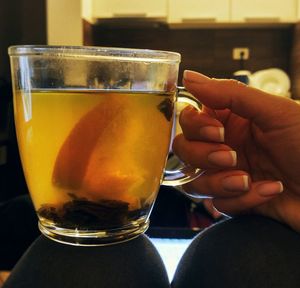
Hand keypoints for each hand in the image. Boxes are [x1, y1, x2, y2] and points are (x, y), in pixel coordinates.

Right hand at [173, 70, 299, 231]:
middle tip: (231, 157)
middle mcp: (225, 146)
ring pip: (194, 182)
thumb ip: (228, 93)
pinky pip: (217, 204)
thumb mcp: (273, 111)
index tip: (218, 132)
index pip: (190, 120)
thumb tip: (189, 76)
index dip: (195, 126)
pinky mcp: (236, 200)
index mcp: (232, 120)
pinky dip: (241, 201)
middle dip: (203, 156)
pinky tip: (269, 191)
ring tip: (248, 180)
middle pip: (184, 150)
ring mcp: (228, 174)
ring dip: (219, 182)